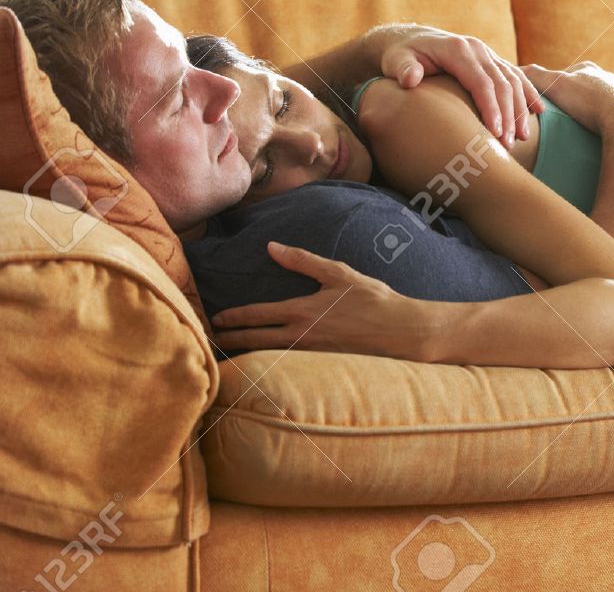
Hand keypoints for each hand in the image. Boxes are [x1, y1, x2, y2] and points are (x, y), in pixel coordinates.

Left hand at [208, 242, 446, 360]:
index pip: (256, 315)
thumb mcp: (338, 273)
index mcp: (301, 311)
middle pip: (254, 341)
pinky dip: (268, 365)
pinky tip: (262, 366)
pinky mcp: (320, 367)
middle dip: (231, 341)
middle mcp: (300, 336)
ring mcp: (309, 355)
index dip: (232, 318)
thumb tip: (272, 247)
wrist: (401, 332)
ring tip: (230, 356)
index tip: (217, 319)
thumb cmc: (373, 299)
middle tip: (212, 341)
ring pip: (267, 357)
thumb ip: (303, 260)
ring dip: (246, 356)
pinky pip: (285, 366)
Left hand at [375, 24, 543, 146]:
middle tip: (509, 145)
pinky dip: (528, 94)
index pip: (482, 82)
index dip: (491, 108)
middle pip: (503, 84)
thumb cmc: (402, 55)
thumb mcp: (397, 60)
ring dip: (520, 110)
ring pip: (514, 81)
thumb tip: (410, 79)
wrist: (411, 40)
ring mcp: (487, 54)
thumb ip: (403, 69)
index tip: (495, 133)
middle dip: (509, 116)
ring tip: (522, 138)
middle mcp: (477, 49)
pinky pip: (516, 77)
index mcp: (458, 49)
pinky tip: (537, 112)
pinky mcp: (492, 61)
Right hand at [522, 61, 613, 135]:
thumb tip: (515, 69)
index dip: (550, 91)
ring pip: (599, 105)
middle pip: (582, 91)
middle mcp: (607, 79)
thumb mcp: (555, 86)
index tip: (542, 107)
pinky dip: (605, 125)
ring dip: (589, 115)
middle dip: (571, 104)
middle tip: (560, 121)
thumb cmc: (589, 101)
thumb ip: (535, 77)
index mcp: (588, 69)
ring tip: (578, 132)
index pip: (563, 77)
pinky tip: (598, 136)